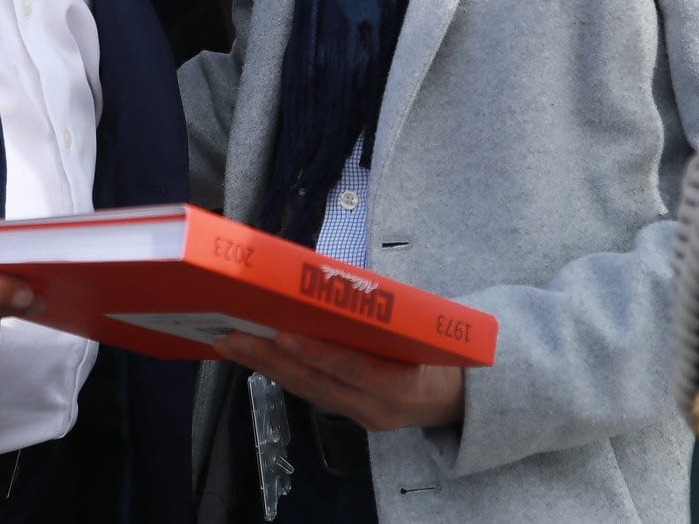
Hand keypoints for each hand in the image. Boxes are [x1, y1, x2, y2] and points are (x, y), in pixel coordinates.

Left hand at [215, 330, 465, 432]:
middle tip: (234, 334)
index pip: (354, 369)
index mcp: (406, 386)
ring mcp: (364, 417)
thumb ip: (387, 314)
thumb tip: (334, 281)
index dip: (317, 353)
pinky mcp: (352, 416)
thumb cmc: (446, 350)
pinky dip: (282, 372)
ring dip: (266, 365)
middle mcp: (380, 409)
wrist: (467, 397)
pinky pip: (312, 393)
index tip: (282, 334)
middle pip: (317, 384)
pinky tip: (257, 355)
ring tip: (231, 341)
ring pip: (307, 390)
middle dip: (272, 358)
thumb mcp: (428, 330)